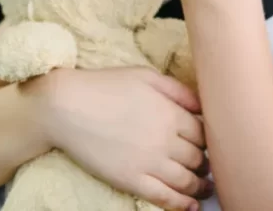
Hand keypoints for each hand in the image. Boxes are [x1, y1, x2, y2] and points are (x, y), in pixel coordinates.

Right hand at [30, 67, 212, 209]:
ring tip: (203, 189)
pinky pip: (164, 197)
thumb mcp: (144, 75)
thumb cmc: (103, 86)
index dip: (208, 140)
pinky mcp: (131, 180)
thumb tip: (203, 107)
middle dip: (204, 164)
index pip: (204, 134)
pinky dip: (181, 205)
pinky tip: (189, 207)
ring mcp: (149, 163)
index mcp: (170, 113)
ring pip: (186, 181)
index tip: (205, 144)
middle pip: (198, 159)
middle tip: (206, 167)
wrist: (64, 106)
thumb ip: (177, 89)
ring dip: (199, 187)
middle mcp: (165, 140)